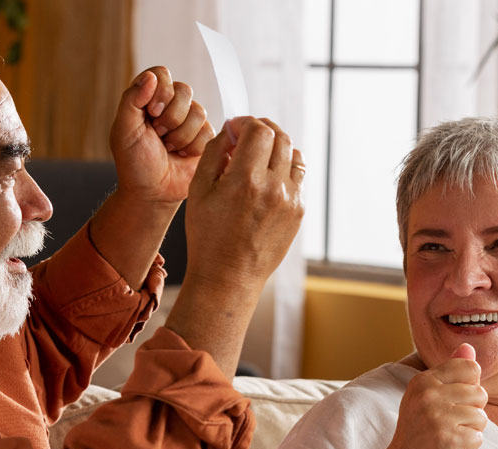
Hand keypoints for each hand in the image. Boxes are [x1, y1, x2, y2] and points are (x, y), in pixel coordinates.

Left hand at [109, 66, 214, 204]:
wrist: (153, 192)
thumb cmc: (134, 163)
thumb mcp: (124, 130)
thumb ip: (131, 100)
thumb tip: (151, 76)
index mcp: (147, 98)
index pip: (161, 73)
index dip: (161, 92)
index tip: (151, 113)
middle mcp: (170, 105)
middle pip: (184, 91)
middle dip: (170, 119)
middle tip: (159, 136)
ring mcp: (189, 120)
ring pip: (198, 112)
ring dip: (180, 136)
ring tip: (169, 149)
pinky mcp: (204, 137)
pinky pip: (208, 131)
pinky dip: (192, 147)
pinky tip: (182, 156)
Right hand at [183, 116, 304, 291]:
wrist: (229, 277)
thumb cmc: (208, 236)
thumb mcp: (198, 190)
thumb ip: (215, 152)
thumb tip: (231, 131)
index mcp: (246, 179)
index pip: (259, 130)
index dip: (246, 122)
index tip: (235, 128)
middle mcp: (274, 187)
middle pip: (280, 137)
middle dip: (263, 129)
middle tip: (247, 136)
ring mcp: (291, 200)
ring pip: (294, 154)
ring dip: (277, 147)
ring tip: (259, 155)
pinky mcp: (298, 212)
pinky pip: (299, 177)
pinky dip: (286, 168)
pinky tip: (268, 177)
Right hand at [377, 343, 487, 448]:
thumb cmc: (419, 431)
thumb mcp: (428, 396)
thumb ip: (450, 371)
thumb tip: (469, 346)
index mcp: (423, 380)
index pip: (470, 368)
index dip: (468, 389)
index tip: (450, 403)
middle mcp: (428, 395)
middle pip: (479, 394)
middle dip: (471, 413)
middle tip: (447, 425)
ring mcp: (436, 418)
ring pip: (481, 418)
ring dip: (470, 432)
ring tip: (448, 437)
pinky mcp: (446, 441)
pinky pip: (478, 439)